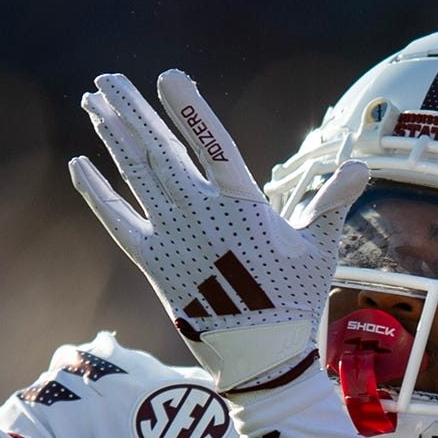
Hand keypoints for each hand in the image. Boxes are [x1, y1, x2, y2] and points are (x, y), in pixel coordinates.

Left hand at [69, 72, 367, 391]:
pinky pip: (118, 222)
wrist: (262, 360)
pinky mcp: (154, 263)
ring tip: (92, 102)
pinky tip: (77, 164)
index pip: (214, 145)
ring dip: (113, 137)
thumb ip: (331, 201)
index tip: (169, 76)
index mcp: (244, 206)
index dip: (190, 110)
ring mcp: (174, 239)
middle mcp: (202, 216)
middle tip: (107, 77)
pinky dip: (97, 193)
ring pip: (136, 176)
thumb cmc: (296, 301)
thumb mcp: (320, 248)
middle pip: (161, 151)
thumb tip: (360, 167)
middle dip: (133, 111)